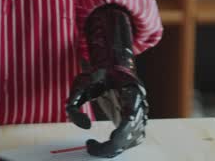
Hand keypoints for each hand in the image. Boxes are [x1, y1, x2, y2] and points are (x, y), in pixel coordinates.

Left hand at [65, 5, 148, 157]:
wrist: (111, 68)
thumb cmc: (96, 75)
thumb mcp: (79, 84)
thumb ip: (74, 105)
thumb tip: (86, 126)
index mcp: (130, 90)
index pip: (131, 115)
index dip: (122, 131)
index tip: (106, 137)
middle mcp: (140, 103)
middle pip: (132, 132)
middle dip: (112, 145)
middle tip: (90, 147)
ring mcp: (140, 112)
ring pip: (134, 138)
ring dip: (116, 147)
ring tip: (95, 147)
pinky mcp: (136, 120)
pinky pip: (134, 139)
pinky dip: (121, 145)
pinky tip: (106, 146)